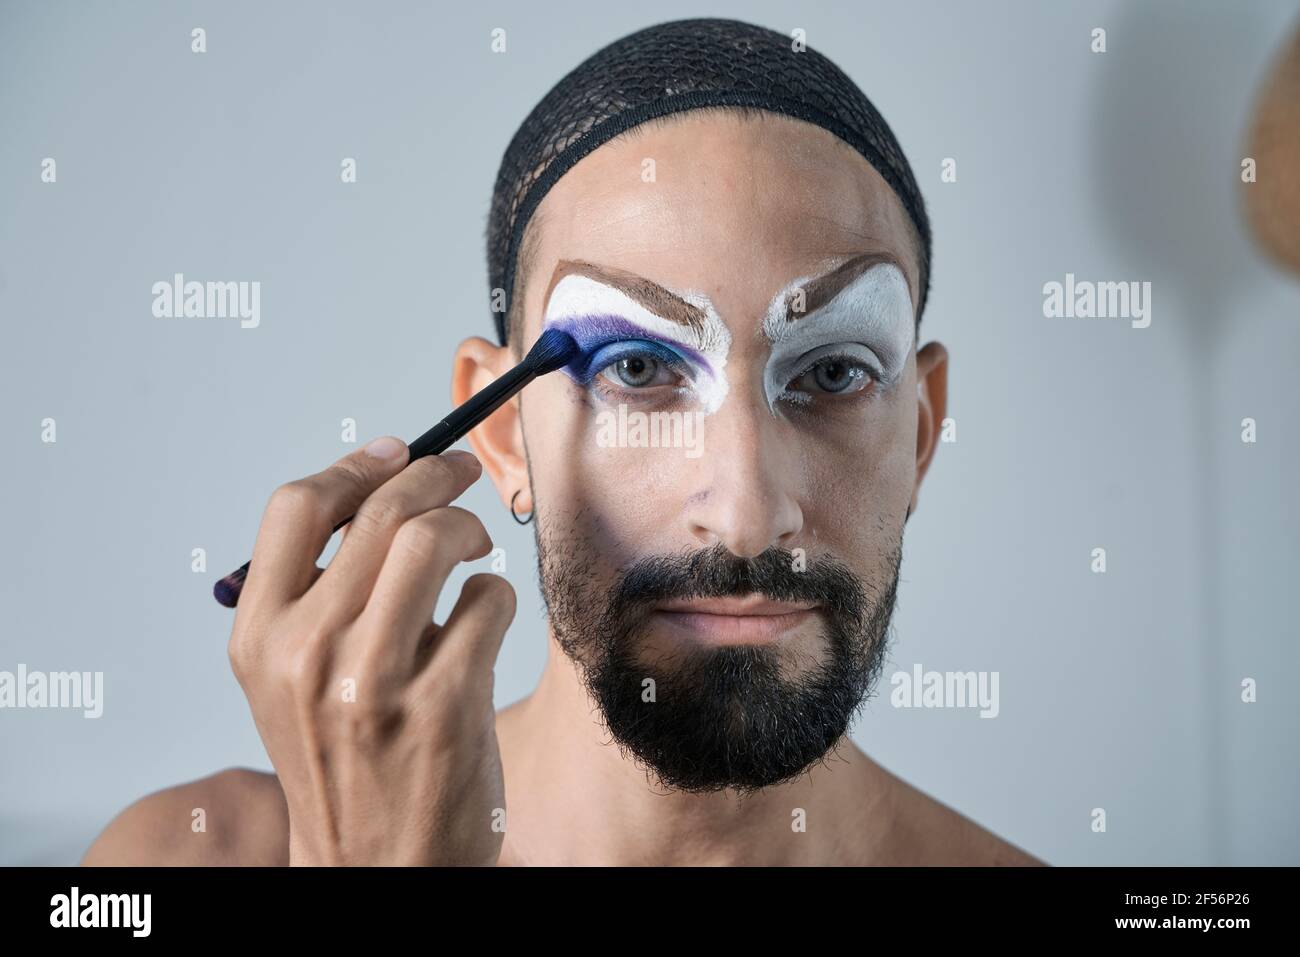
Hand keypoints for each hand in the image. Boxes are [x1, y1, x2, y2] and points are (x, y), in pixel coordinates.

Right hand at [227, 437, 513, 865]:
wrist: (375, 865)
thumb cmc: (343, 759)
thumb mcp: (291, 678)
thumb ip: (317, 592)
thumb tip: (377, 486)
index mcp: (259, 637)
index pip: (296, 507)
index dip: (356, 465)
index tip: (396, 451)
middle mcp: (307, 654)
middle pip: (382, 511)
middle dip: (437, 477)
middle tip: (462, 476)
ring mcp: (374, 681)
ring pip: (435, 540)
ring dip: (469, 529)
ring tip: (474, 550)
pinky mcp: (442, 704)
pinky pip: (489, 600)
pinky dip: (497, 596)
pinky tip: (484, 622)